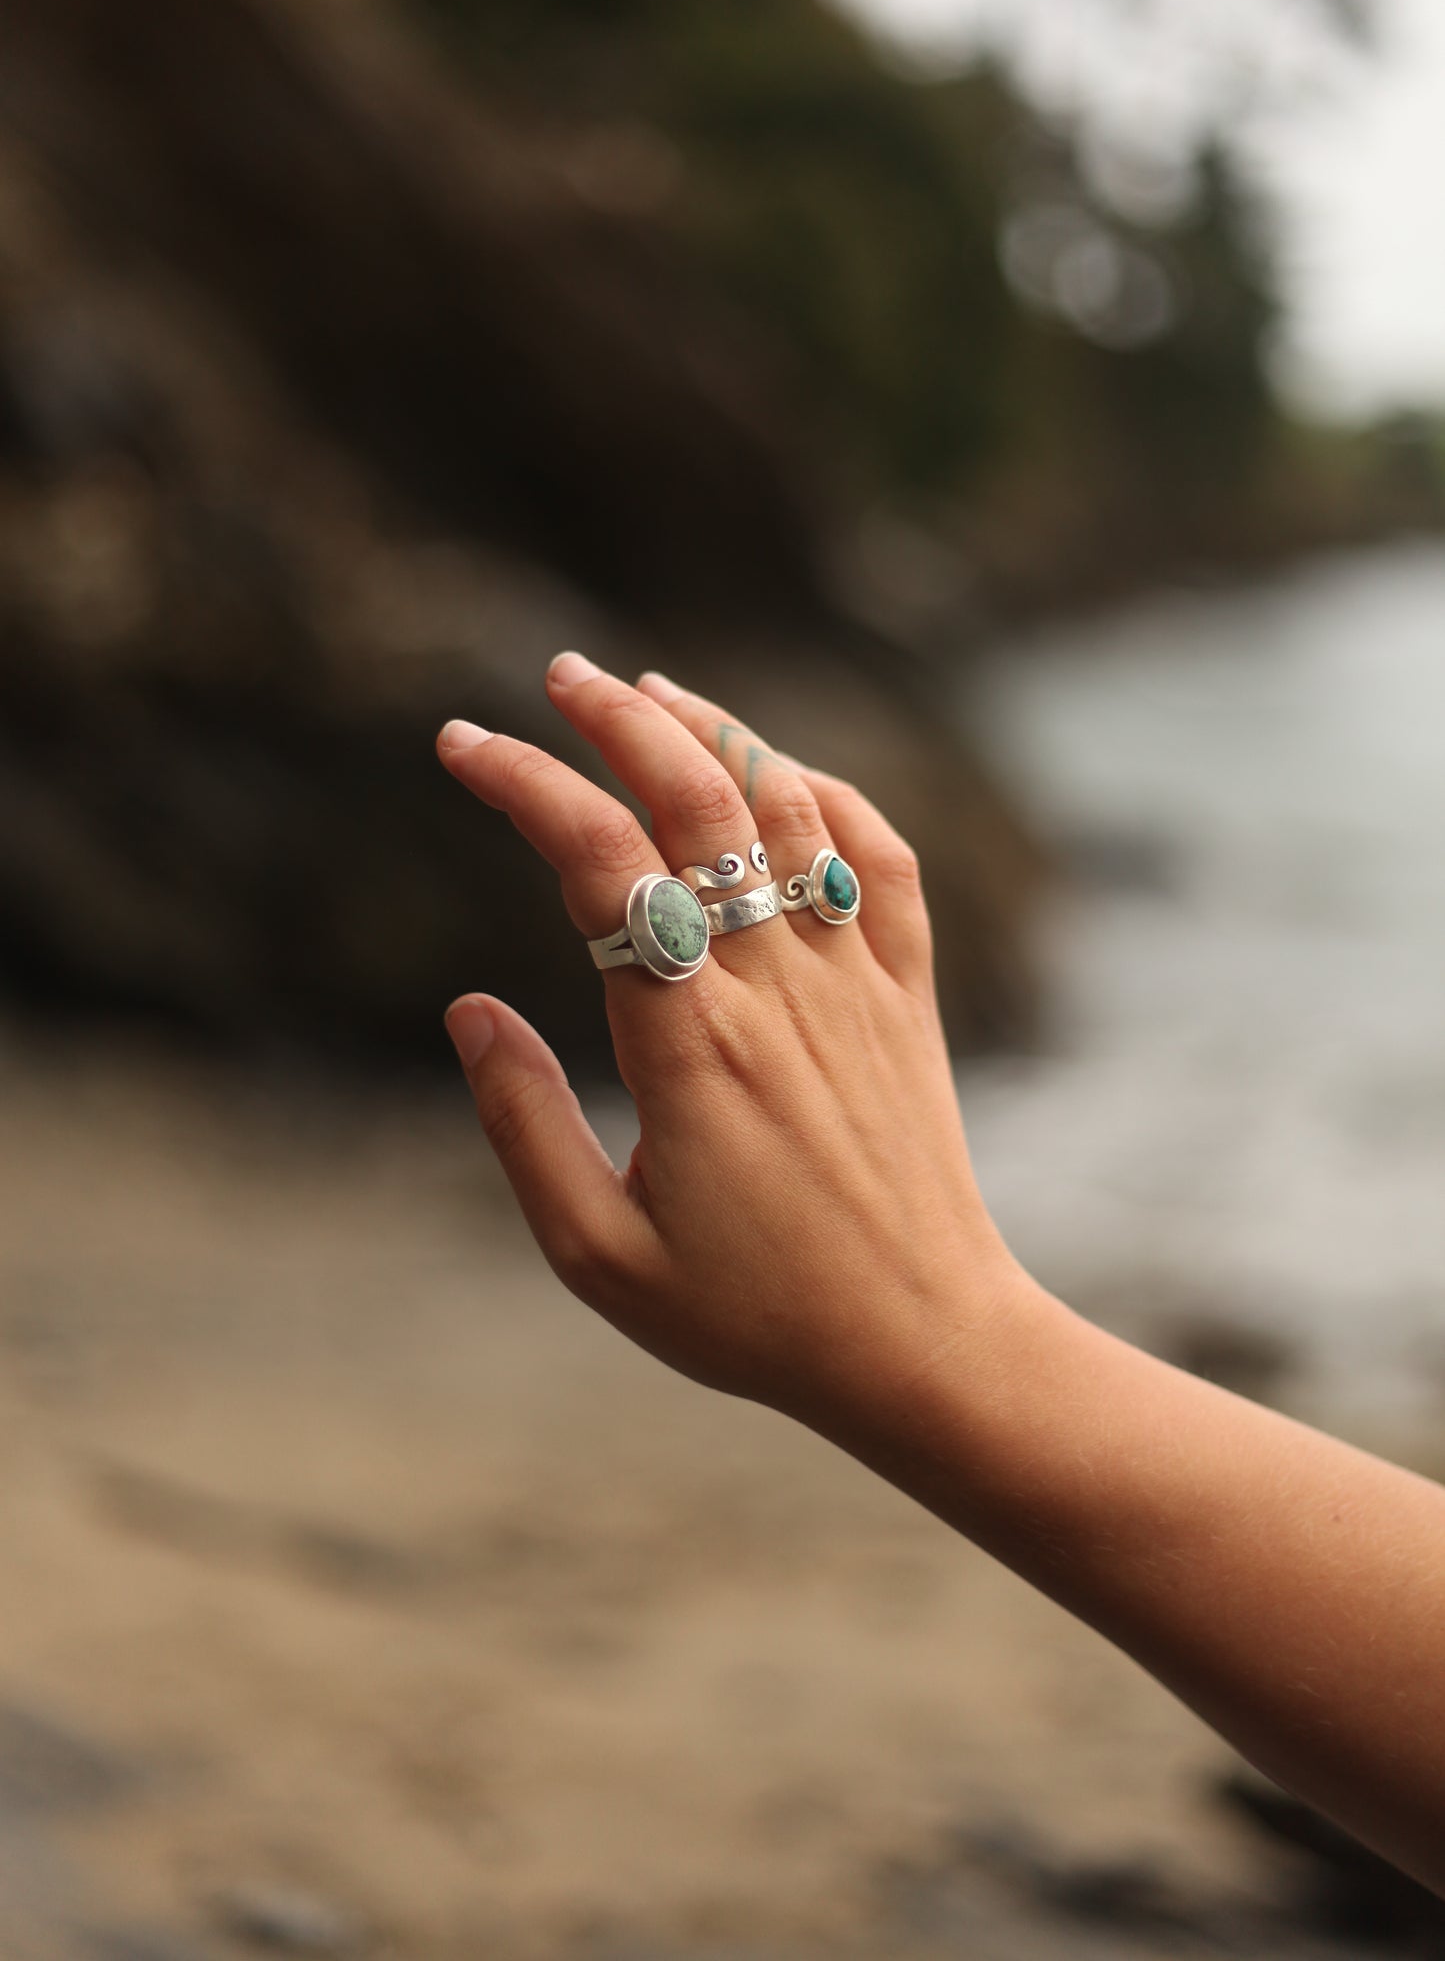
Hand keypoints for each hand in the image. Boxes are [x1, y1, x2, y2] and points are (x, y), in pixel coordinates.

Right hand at [437, 652, 1025, 1432]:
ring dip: (719, 731)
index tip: (464, 744)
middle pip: (698, 798)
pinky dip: (830, 795)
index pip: (599, 862)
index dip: (526, 782)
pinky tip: (783, 773)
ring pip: (790, 807)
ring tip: (651, 691)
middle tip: (557, 675)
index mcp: (688, 1044)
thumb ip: (523, 1125)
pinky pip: (882, 859)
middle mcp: (776, 988)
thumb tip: (470, 1010)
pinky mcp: (907, 997)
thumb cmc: (754, 1315)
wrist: (925, 1344)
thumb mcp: (599, 1254)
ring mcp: (853, 983)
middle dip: (618, 717)